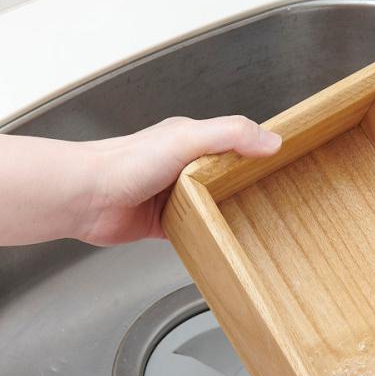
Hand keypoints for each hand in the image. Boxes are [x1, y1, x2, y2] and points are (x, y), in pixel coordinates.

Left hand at [76, 115, 280, 243]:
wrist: (87, 198)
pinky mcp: (165, 223)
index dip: (260, 149)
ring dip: (229, 212)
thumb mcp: (186, 138)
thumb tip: (271, 139)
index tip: (287, 161)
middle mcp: (184, 166)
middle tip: (280, 197)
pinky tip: (224, 240)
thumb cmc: (126, 164)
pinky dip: (209, 235)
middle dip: (249, 184)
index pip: (236, 140)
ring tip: (259, 222)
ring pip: (214, 204)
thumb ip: (229, 135)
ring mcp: (175, 196)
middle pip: (228, 175)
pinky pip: (196, 230)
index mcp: (192, 140)